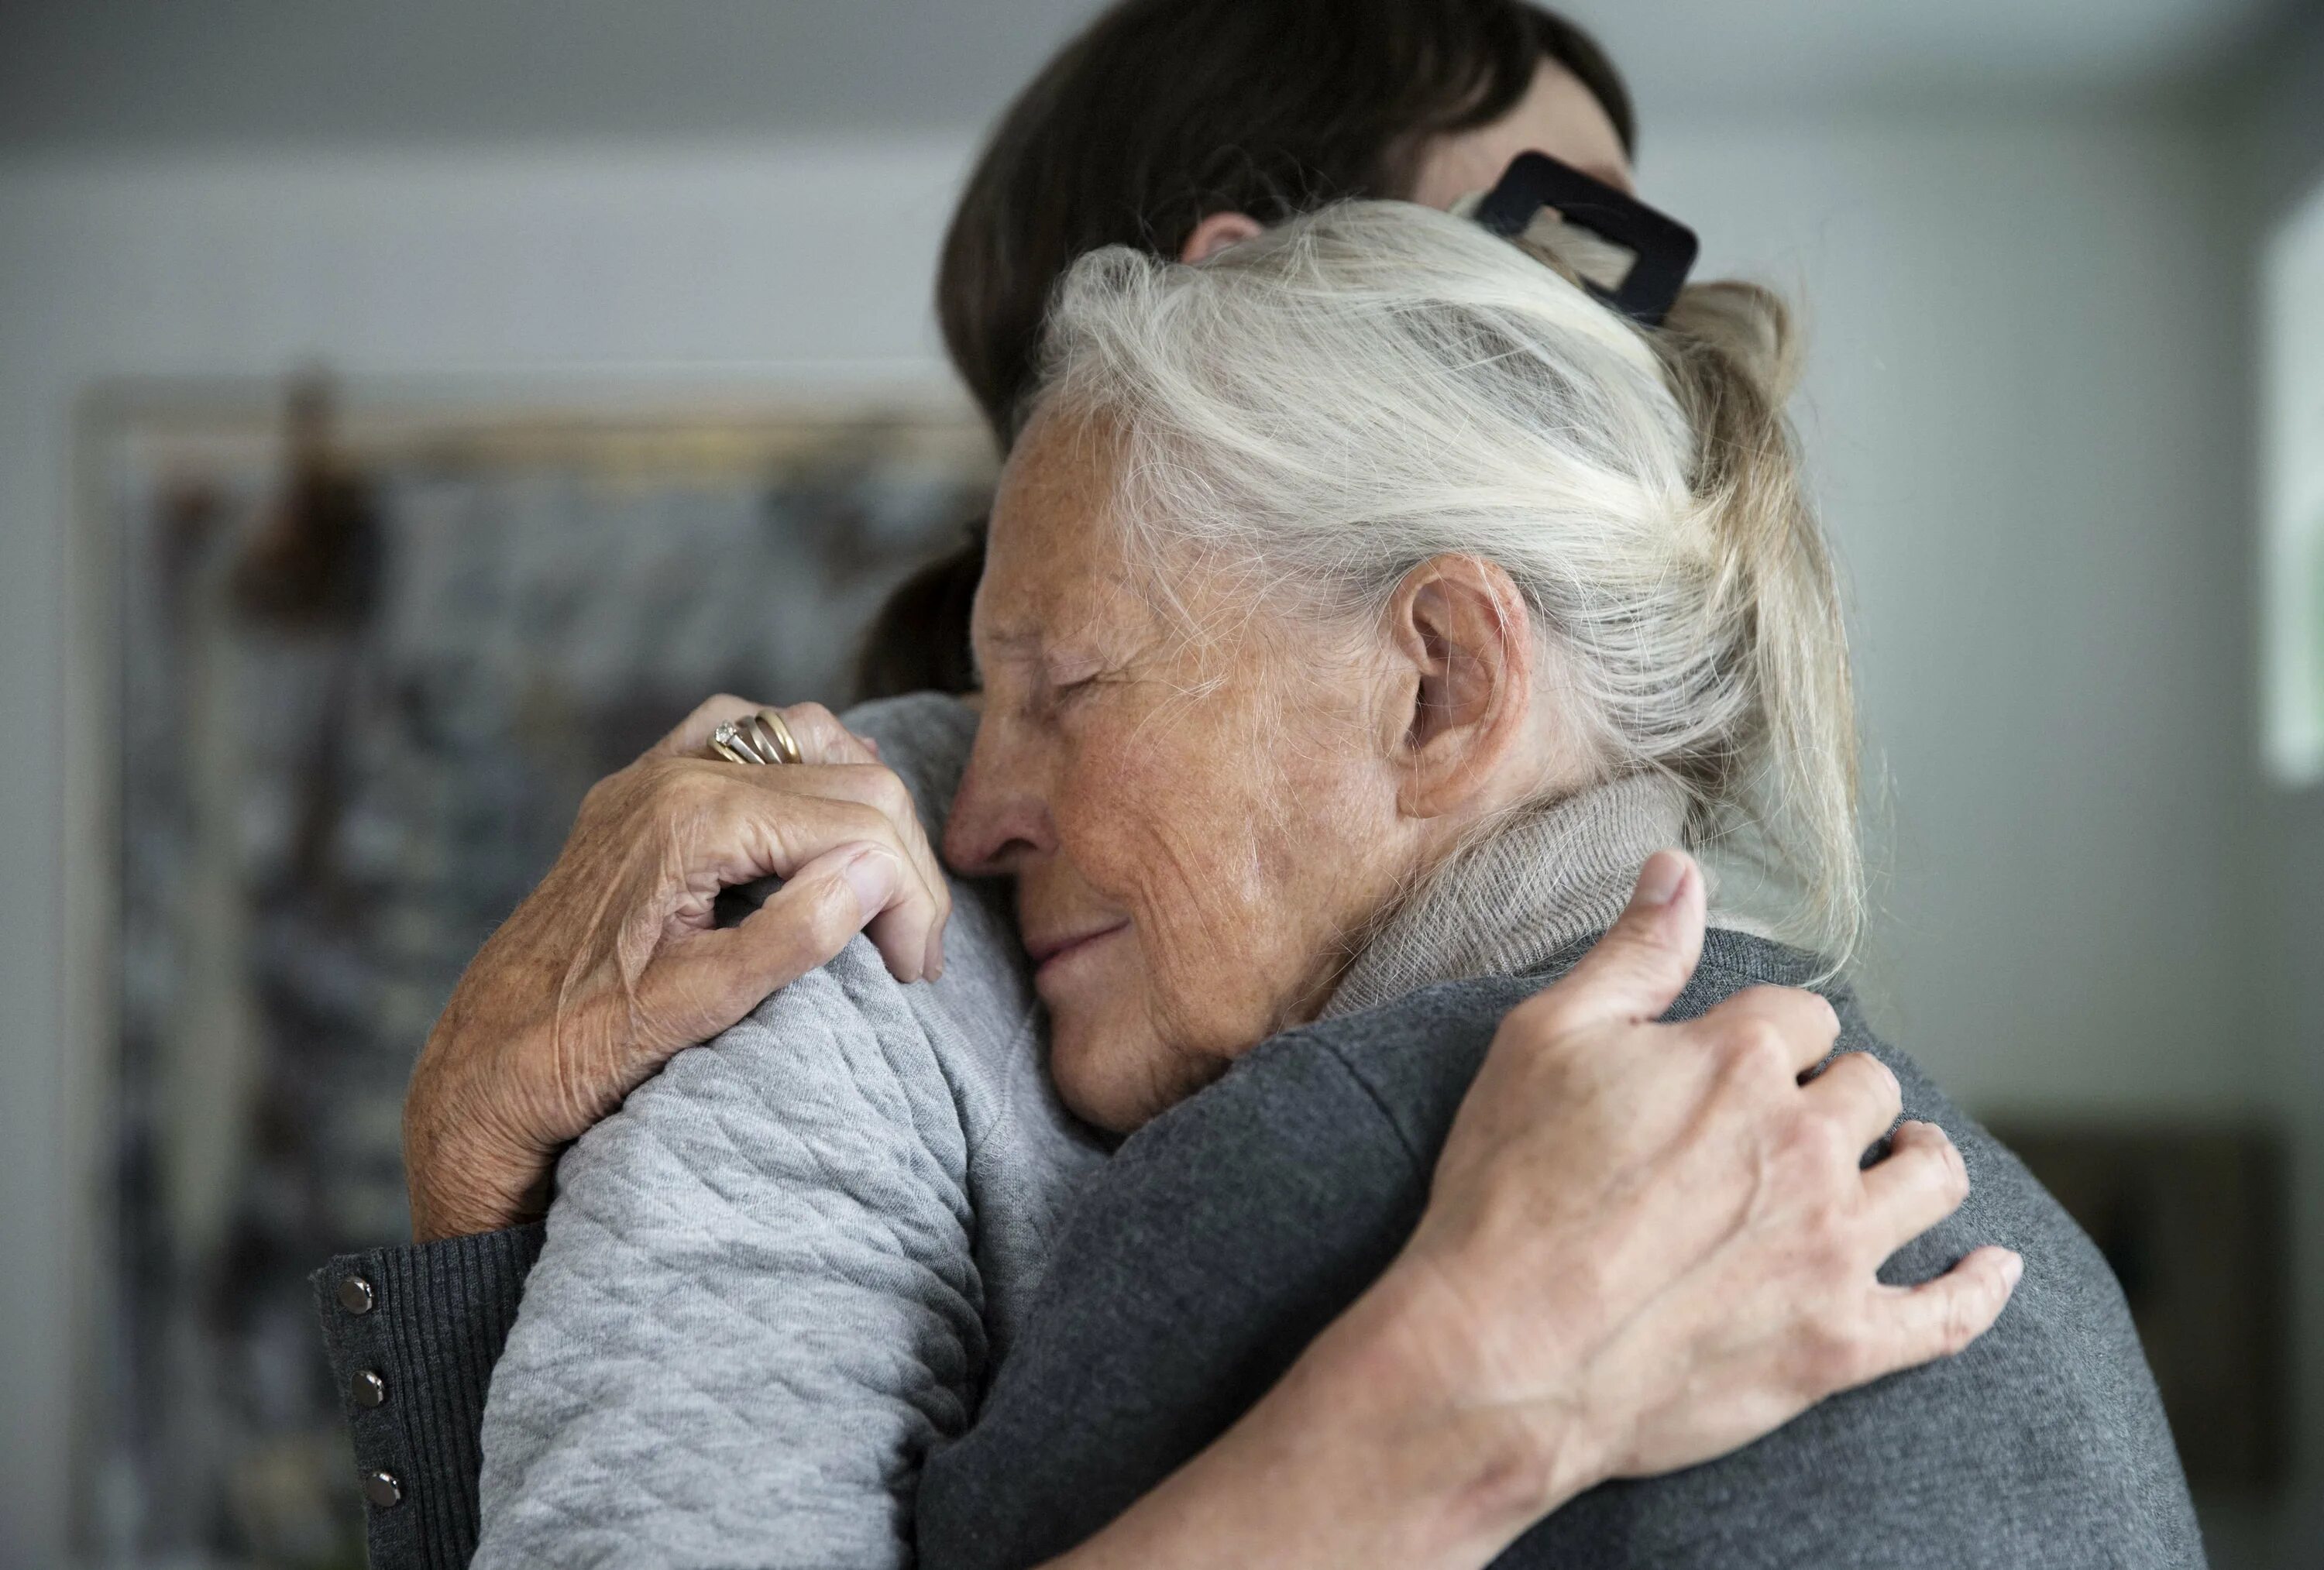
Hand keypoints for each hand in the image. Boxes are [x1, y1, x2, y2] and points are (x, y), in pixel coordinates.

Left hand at [402, 696, 951, 1240]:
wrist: (480, 1067)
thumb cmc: (578, 1050)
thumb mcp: (700, 1009)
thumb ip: (794, 934)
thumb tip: (876, 871)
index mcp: (695, 820)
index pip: (861, 824)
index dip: (911, 897)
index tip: (913, 975)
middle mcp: (675, 775)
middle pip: (853, 781)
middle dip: (901, 865)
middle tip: (910, 958)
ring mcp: (654, 775)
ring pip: (810, 739)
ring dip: (863, 810)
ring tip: (879, 894)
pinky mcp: (643, 792)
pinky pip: (747, 736)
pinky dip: (803, 768)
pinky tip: (818, 825)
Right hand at [1378, 848, 2018, 1538]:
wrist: (1501, 1352)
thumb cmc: (1508, 1191)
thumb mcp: (1545, 1041)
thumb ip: (1632, 954)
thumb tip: (1679, 868)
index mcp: (1738, 1059)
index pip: (1803, 1017)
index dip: (1775, 1037)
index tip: (1744, 1062)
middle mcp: (1804, 1143)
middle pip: (1869, 1090)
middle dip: (1839, 1096)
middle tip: (1799, 1123)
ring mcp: (1832, 1246)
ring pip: (1929, 1177)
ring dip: (1917, 1160)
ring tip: (1902, 1160)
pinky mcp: (1840, 1342)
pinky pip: (1949, 1313)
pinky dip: (1981, 1286)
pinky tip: (1993, 1265)